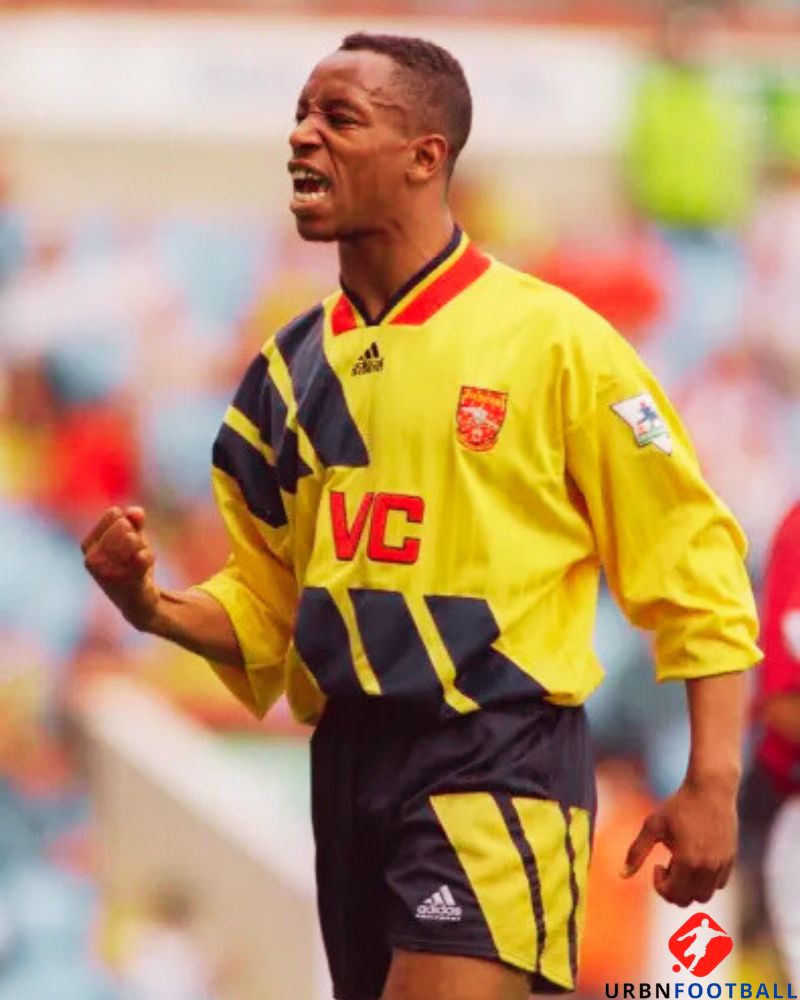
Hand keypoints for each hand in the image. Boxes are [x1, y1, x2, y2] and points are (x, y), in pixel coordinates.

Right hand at [81, 506, 160, 630]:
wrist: (139, 601)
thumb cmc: (133, 565)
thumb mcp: (134, 537)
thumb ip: (135, 521)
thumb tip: (136, 512)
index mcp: (88, 546)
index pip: (114, 514)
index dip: (129, 523)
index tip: (128, 540)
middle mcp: (92, 560)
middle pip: (124, 526)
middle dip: (137, 536)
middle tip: (136, 553)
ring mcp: (106, 572)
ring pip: (133, 539)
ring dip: (143, 547)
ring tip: (139, 561)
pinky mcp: (124, 582)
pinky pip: (142, 556)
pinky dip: (149, 557)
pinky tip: (145, 567)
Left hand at [621, 777, 736, 905]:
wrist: (711, 790)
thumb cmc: (678, 805)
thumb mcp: (653, 825)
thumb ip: (636, 852)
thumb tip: (622, 875)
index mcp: (687, 861)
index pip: (673, 894)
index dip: (660, 886)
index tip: (657, 865)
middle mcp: (708, 868)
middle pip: (689, 900)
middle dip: (675, 889)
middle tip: (669, 866)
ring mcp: (722, 865)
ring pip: (706, 895)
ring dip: (691, 886)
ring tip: (683, 862)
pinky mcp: (731, 859)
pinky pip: (719, 883)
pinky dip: (706, 880)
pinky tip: (697, 858)